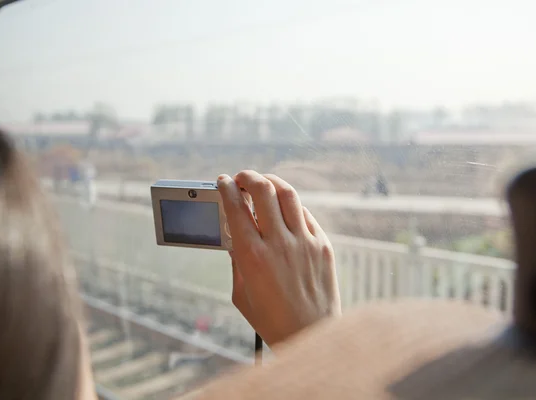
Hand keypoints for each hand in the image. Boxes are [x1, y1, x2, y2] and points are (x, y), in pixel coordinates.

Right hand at [217, 170, 340, 346]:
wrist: (311, 336)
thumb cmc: (271, 320)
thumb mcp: (240, 293)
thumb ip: (236, 260)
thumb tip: (234, 233)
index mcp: (252, 256)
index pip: (236, 208)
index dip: (226, 188)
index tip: (222, 181)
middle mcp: (279, 243)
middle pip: (263, 190)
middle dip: (248, 176)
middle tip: (241, 178)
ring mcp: (304, 242)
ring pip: (288, 194)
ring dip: (271, 181)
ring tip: (263, 183)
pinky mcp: (323, 246)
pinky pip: (305, 214)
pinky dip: (290, 205)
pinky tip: (283, 208)